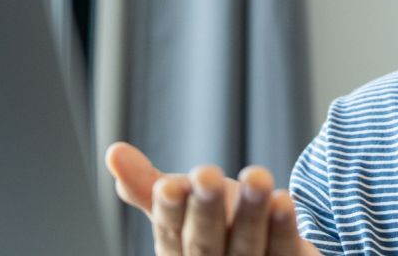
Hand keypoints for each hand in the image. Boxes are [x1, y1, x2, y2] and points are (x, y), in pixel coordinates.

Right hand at [105, 142, 319, 255]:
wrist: (268, 247)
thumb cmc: (218, 222)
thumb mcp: (182, 203)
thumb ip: (147, 185)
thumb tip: (112, 152)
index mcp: (177, 253)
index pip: (169, 232)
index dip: (169, 210)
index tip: (168, 184)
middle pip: (204, 244)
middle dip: (206, 209)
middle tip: (207, 173)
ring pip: (247, 247)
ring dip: (251, 213)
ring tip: (258, 175)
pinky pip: (284, 252)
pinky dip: (283, 229)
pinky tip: (283, 200)